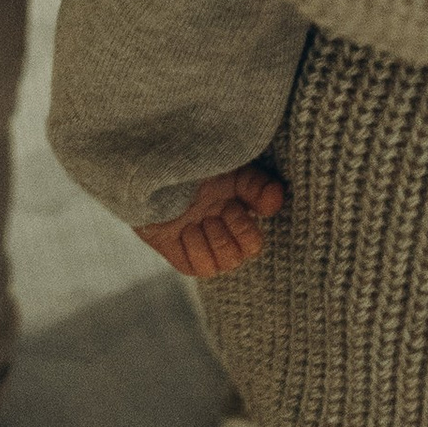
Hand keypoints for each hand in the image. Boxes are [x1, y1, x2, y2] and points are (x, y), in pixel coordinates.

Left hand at [134, 161, 287, 280]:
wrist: (149, 159)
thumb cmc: (191, 158)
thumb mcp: (229, 167)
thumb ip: (256, 184)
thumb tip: (277, 198)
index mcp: (234, 208)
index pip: (254, 241)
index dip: (245, 227)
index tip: (232, 203)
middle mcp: (218, 227)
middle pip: (240, 256)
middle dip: (229, 233)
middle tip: (215, 211)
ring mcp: (196, 240)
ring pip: (221, 265)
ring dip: (211, 241)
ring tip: (199, 220)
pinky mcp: (175, 250)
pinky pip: (195, 268)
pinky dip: (193, 249)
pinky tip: (184, 229)